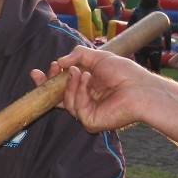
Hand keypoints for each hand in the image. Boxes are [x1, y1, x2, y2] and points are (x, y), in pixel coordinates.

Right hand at [30, 46, 146, 131]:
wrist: (140, 88)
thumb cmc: (125, 73)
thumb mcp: (99, 58)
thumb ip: (79, 55)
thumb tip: (60, 60)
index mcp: (88, 88)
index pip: (65, 85)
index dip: (53, 78)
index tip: (48, 66)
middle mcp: (86, 102)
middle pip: (58, 97)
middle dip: (47, 85)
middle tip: (37, 74)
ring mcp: (87, 113)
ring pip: (66, 101)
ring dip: (69, 83)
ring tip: (78, 71)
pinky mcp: (90, 122)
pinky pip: (76, 108)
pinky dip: (80, 92)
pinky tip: (87, 79)